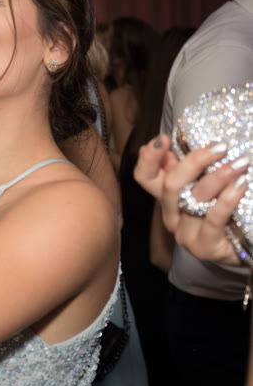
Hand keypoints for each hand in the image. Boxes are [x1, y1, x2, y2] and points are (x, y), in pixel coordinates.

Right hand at [135, 134, 249, 264]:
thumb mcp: (205, 187)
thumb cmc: (225, 212)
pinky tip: (241, 183)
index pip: (144, 177)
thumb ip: (189, 171)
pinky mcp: (203, 247)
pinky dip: (228, 198)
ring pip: (193, 199)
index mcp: (166, 197)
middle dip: (194, 162)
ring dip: (218, 177)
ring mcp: (184, 233)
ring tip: (240, 163)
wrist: (242, 246)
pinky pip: (213, 218)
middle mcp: (170, 214)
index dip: (149, 158)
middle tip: (220, 147)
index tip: (162, 138)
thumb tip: (172, 151)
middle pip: (170, 185)